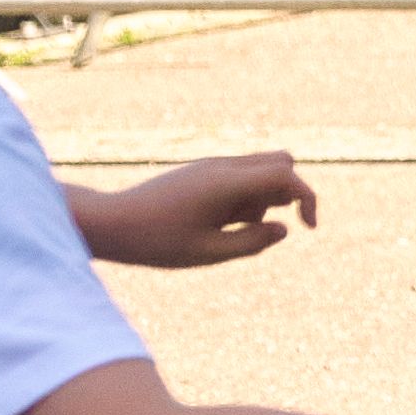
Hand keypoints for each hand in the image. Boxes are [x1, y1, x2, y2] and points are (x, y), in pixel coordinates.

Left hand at [73, 154, 319, 268]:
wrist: (108, 222)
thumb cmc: (154, 241)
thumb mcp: (207, 253)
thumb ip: (251, 242)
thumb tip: (284, 229)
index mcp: (226, 182)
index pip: (285, 174)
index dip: (307, 198)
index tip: (307, 227)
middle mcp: (222, 166)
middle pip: (280, 161)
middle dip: (287, 192)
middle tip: (260, 225)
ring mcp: (211, 167)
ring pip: (260, 169)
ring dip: (263, 197)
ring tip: (228, 228)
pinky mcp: (201, 173)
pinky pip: (240, 177)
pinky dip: (244, 197)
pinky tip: (216, 222)